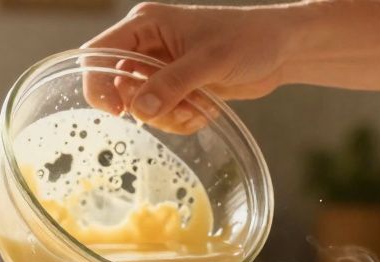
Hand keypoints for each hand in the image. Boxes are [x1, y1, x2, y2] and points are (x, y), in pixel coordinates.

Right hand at [83, 3, 292, 132]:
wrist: (281, 49)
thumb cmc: (249, 39)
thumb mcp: (209, 61)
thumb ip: (172, 84)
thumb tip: (138, 109)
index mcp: (145, 24)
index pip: (99, 53)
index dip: (98, 83)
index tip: (118, 111)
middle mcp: (147, 45)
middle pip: (118, 86)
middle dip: (144, 106)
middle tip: (174, 109)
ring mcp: (162, 68)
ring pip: (141, 106)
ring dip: (167, 116)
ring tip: (198, 108)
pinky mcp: (177, 87)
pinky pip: (162, 114)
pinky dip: (180, 119)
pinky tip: (205, 109)